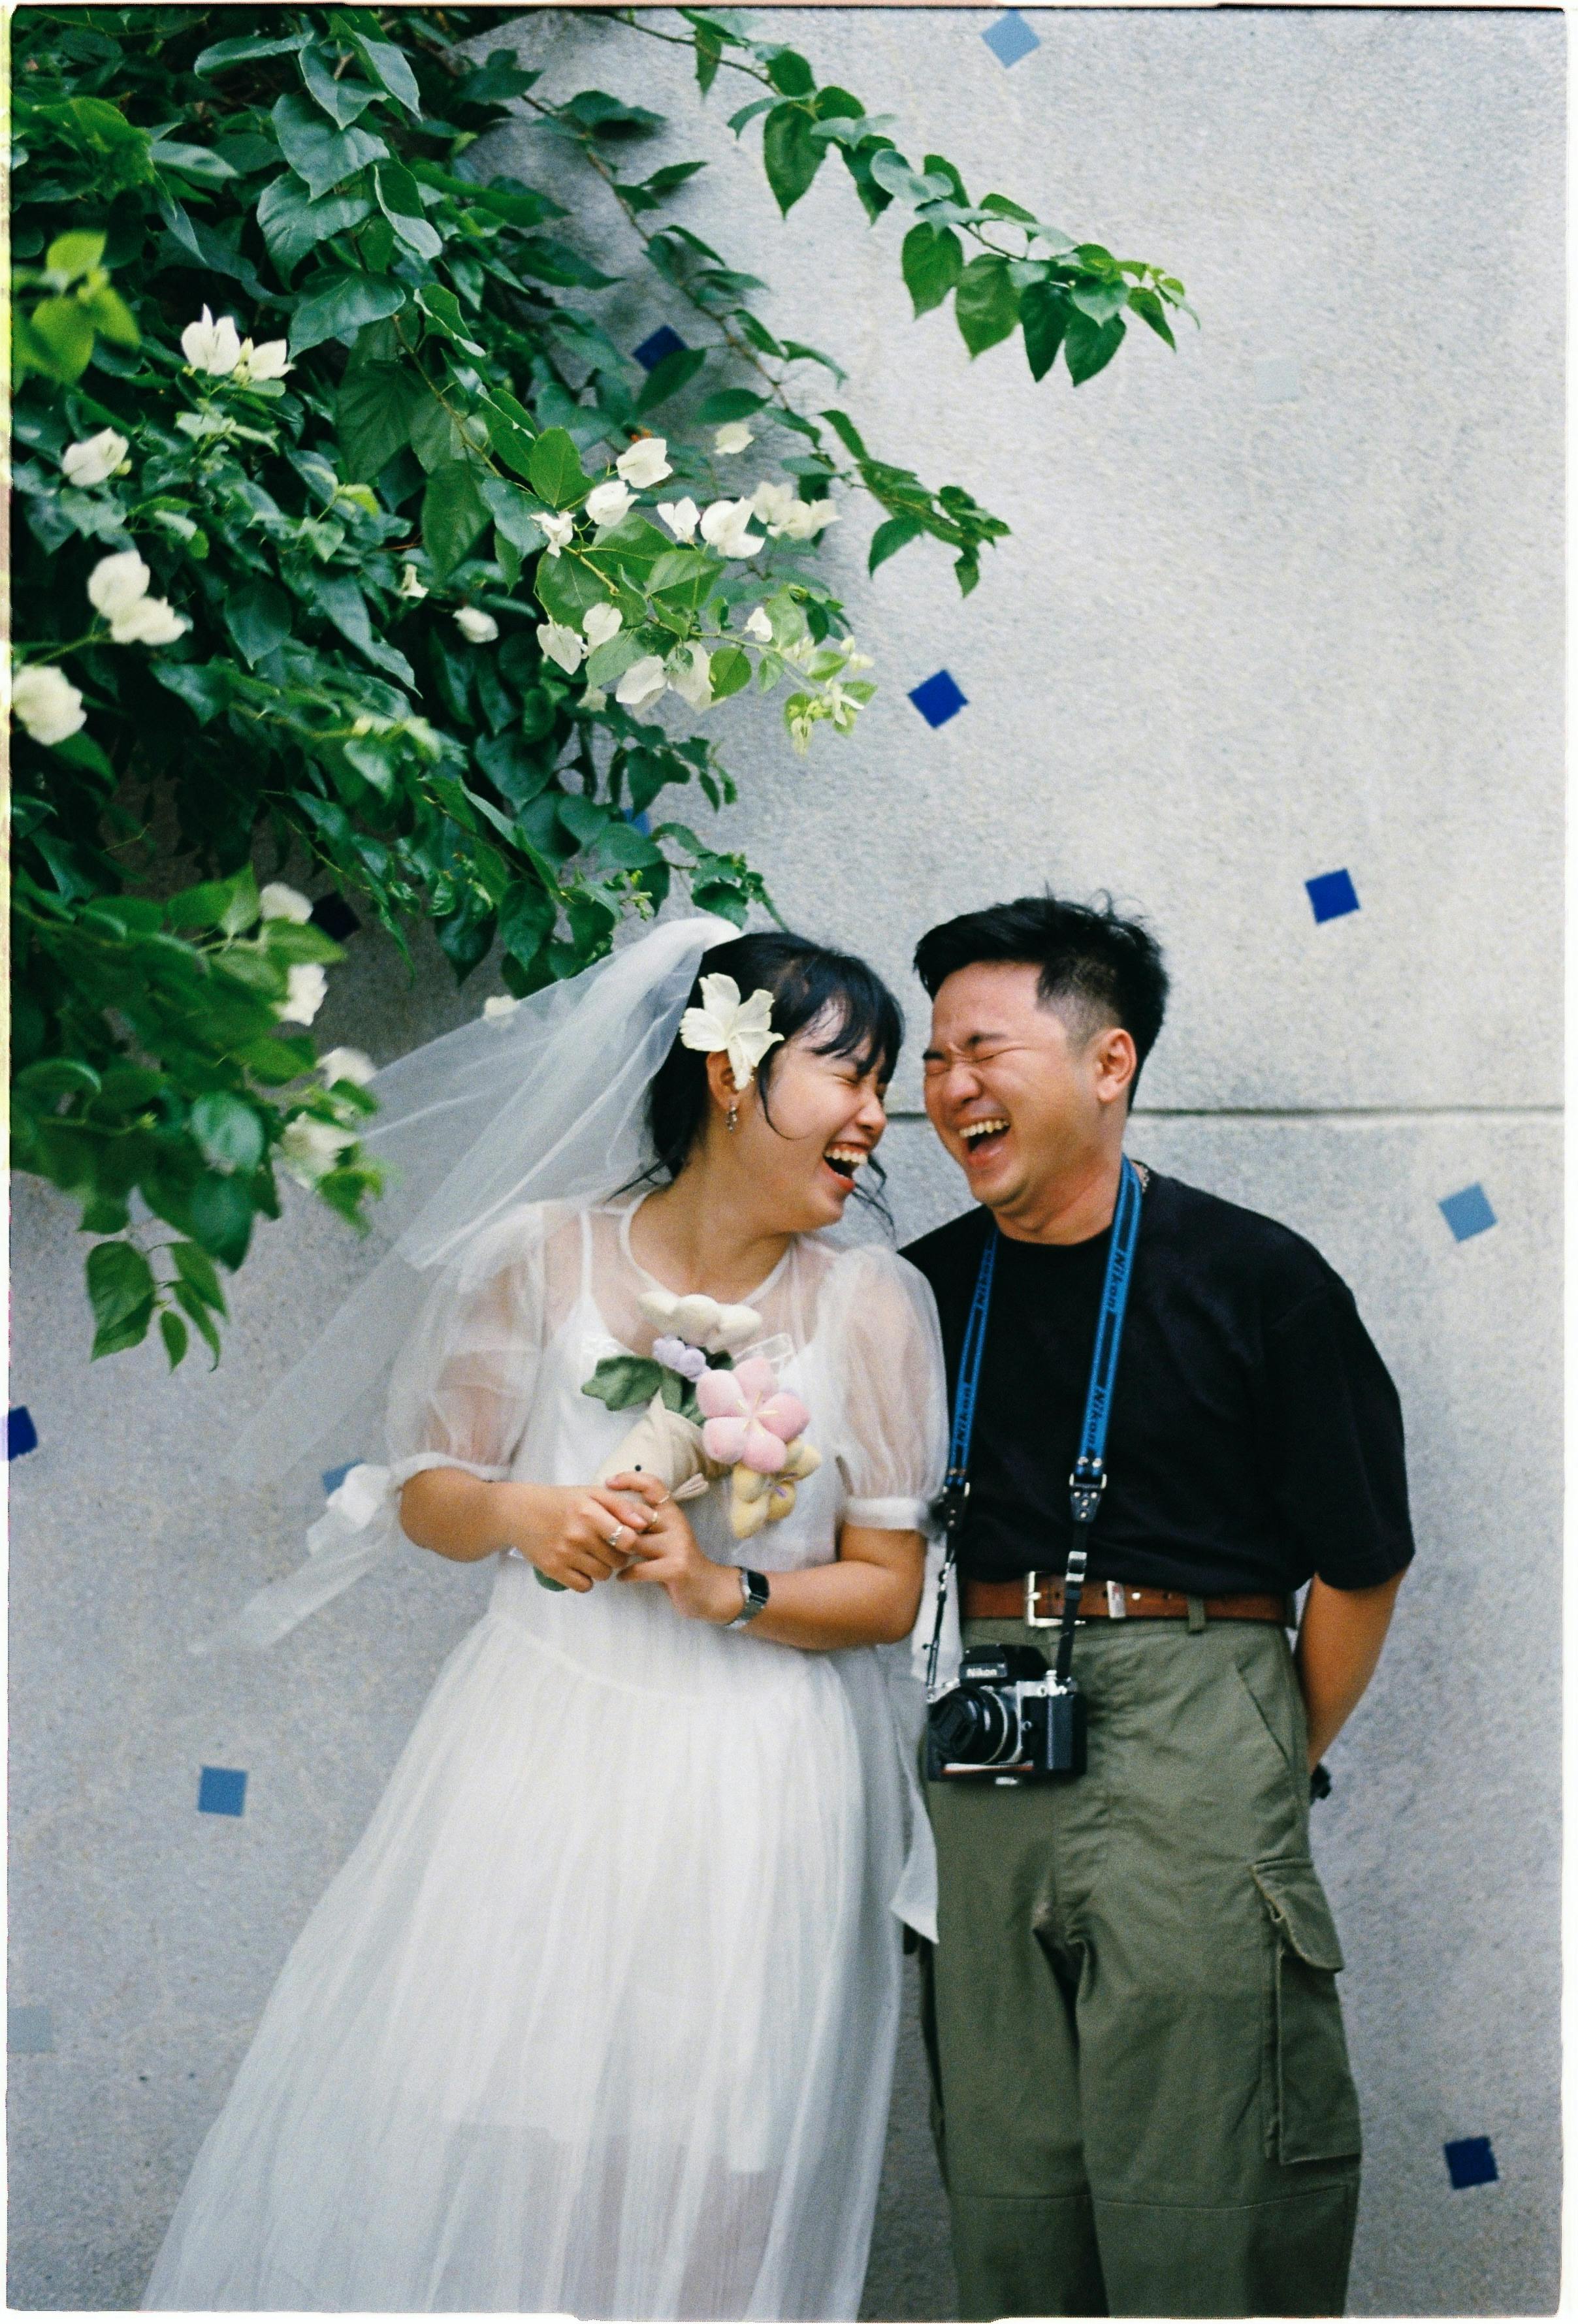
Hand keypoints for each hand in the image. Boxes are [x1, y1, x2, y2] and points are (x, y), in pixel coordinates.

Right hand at [502, 1478, 657, 1593]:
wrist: (520, 1513)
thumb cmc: (562, 1502)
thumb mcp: (592, 1494)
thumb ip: (621, 1506)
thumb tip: (647, 1522)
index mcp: (590, 1513)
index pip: (628, 1539)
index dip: (630, 1541)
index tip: (623, 1538)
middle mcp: (578, 1535)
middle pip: (618, 1561)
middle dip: (617, 1555)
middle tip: (605, 1546)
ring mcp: (564, 1554)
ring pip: (603, 1575)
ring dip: (602, 1568)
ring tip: (592, 1554)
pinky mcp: (553, 1570)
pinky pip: (584, 1586)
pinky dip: (586, 1579)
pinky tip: (580, 1565)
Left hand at [606, 1472, 741, 1625]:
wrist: (709, 1590)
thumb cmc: (678, 1563)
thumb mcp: (664, 1538)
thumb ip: (644, 1525)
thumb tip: (610, 1512)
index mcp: (673, 1513)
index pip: (653, 1485)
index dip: (630, 1479)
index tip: (608, 1482)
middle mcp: (676, 1524)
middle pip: (636, 1513)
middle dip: (613, 1523)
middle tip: (596, 1532)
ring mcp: (677, 1546)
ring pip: (635, 1541)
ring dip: (616, 1551)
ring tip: (607, 1557)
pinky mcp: (675, 1568)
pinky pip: (639, 1568)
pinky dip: (626, 1574)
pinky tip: (621, 1577)